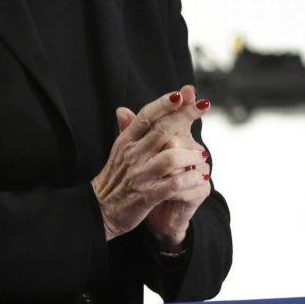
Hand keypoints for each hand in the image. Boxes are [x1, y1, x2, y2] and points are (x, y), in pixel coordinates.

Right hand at [90, 84, 209, 242]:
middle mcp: (132, 155)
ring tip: (202, 156)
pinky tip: (200, 177)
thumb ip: (127, 130)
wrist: (99, 210)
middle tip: (205, 104)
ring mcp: (140, 176)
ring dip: (192, 154)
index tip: (183, 93)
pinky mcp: (147, 196)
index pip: (146, 116)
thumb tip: (122, 108)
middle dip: (185, 115)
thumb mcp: (119, 151)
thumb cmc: (116, 177)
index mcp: (126, 141)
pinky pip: (174, 185)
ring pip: (171, 157)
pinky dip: (190, 179)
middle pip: (162, 130)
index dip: (164, 103)